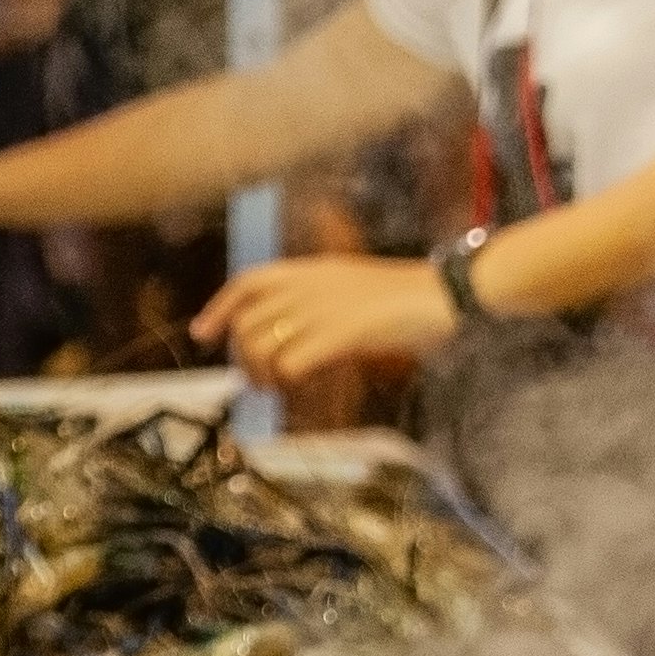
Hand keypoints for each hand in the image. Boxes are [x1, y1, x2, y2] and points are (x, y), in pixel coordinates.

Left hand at [193, 253, 459, 390]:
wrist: (452, 293)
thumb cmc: (410, 298)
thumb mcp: (354, 290)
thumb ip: (319, 304)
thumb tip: (289, 336)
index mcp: (313, 270)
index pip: (249, 282)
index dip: (219, 308)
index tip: (202, 334)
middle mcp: (312, 284)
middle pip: (248, 321)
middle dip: (242, 356)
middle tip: (257, 380)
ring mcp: (325, 307)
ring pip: (261, 343)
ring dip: (261, 372)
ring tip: (277, 386)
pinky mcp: (342, 332)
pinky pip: (292, 361)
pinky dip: (287, 378)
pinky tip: (301, 382)